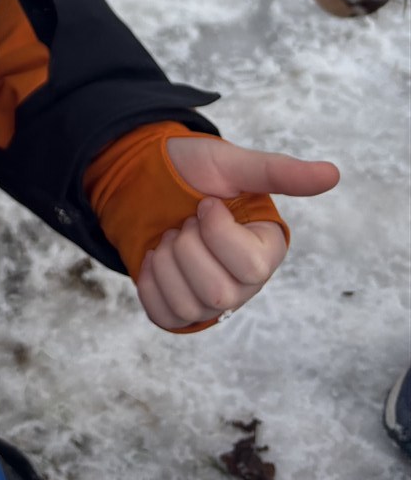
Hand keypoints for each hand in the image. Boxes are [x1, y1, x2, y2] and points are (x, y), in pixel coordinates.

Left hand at [136, 138, 338, 332]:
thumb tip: (333, 173)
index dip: (217, 231)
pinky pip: (164, 316)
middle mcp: (244, 284)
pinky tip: (154, 255)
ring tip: (171, 236)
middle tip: (186, 222)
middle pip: (217, 293)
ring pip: (188, 306)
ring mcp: (211, 302)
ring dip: (167, 260)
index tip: (207, 204)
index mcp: (265, 252)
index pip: (251, 267)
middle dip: (188, 247)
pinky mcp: (177, 310)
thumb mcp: (232, 164)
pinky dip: (149, 282)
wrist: (146, 176)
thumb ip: (279, 172)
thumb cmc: (195, 172)